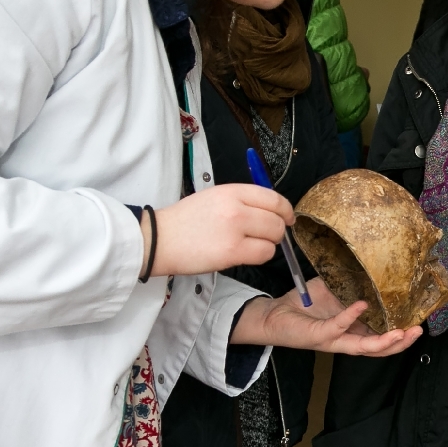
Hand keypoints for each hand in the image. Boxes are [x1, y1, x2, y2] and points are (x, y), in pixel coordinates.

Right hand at [150, 184, 290, 276]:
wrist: (160, 239)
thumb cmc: (185, 221)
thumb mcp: (213, 198)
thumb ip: (242, 201)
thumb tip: (271, 212)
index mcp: (231, 191)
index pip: (273, 197)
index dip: (286, 210)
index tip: (287, 218)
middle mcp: (236, 207)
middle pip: (277, 219)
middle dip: (278, 230)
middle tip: (267, 236)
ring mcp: (235, 230)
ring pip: (274, 238)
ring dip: (268, 244)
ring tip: (249, 245)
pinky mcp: (232, 252)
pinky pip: (263, 254)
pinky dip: (259, 256)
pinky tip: (244, 254)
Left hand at [230, 279, 421, 355]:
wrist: (274, 313)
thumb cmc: (303, 303)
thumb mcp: (333, 290)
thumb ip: (351, 284)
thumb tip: (370, 266)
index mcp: (353, 330)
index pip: (381, 336)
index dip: (401, 332)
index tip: (418, 321)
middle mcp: (347, 339)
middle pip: (380, 349)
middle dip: (401, 342)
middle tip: (417, 331)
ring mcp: (335, 340)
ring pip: (364, 348)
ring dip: (384, 342)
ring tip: (400, 332)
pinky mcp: (320, 336)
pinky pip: (338, 327)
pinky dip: (351, 317)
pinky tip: (362, 306)